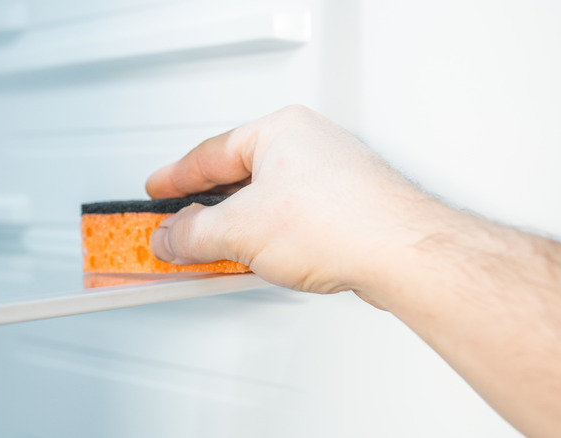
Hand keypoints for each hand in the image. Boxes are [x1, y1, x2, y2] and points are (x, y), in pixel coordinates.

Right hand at [146, 105, 445, 300]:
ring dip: (236, 230)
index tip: (156, 193)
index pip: (210, 154)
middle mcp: (307, 146)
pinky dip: (267, 239)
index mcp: (280, 131)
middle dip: (206, 211)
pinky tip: (258, 261)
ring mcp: (330, 176)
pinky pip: (290, 219)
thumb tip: (170, 236)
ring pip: (266, 202)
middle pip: (238, 179)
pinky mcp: (345, 207)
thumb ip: (193, 234)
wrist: (404, 253)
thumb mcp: (242, 231)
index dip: (175, 179)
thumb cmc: (343, 222)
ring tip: (215, 254)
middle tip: (179, 232)